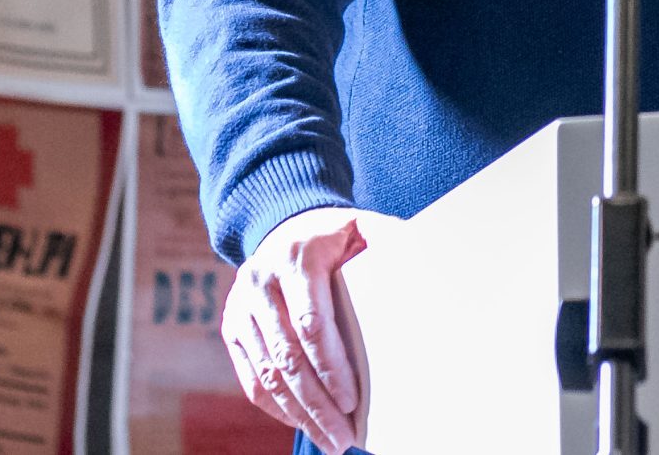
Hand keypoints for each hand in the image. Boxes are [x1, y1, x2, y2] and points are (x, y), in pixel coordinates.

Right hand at [222, 206, 370, 452]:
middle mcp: (261, 283)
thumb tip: (426, 258)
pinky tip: (301, 423)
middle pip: (288, 357)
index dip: (331, 366)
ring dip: (298, 413)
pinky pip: (252, 377)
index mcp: (296, 259)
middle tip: (344, 437)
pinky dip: (276, 407)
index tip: (353, 399)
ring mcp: (241, 308)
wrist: (282, 225)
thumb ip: (387, 239)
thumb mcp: (360, 226)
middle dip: (317, 403)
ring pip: (268, 373)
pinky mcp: (232, 329)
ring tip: (328, 439)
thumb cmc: (334, 236)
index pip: (311, 324)